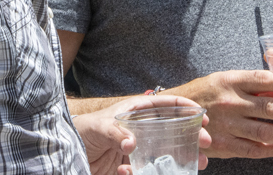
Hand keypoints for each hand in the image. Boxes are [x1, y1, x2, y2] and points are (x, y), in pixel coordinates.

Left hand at [74, 95, 210, 174]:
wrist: (66, 154)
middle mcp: (140, 128)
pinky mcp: (131, 166)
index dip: (184, 108)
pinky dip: (150, 173)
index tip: (202, 114)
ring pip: (167, 151)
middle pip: (172, 128)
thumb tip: (132, 144)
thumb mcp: (97, 127)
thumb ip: (115, 133)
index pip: (165, 104)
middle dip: (191, 134)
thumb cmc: (81, 131)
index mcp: (135, 111)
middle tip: (206, 142)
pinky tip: (135, 172)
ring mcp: (138, 148)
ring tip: (200, 162)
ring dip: (183, 157)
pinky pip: (149, 170)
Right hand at [169, 70, 272, 159]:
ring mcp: (227, 124)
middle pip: (272, 107)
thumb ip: (248, 84)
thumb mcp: (223, 79)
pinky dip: (271, 150)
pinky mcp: (223, 144)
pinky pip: (253, 150)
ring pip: (266, 131)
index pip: (267, 79)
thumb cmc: (202, 93)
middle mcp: (230, 101)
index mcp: (230, 80)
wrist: (170, 113)